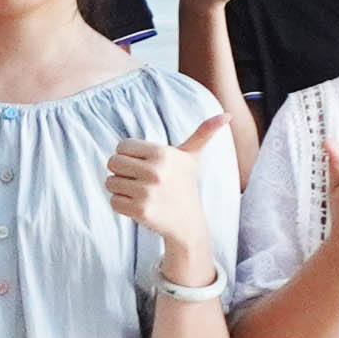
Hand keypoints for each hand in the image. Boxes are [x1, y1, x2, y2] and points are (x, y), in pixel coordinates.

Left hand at [109, 113, 230, 270]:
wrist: (188, 223)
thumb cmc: (184, 184)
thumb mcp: (192, 157)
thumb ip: (204, 133)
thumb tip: (228, 115)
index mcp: (163, 153)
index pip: (122, 146)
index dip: (129, 156)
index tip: (144, 165)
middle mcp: (155, 171)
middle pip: (113, 162)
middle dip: (122, 171)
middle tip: (139, 180)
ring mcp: (147, 192)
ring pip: (110, 182)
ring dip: (120, 189)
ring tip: (140, 193)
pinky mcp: (140, 211)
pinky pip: (113, 201)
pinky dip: (121, 205)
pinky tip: (138, 206)